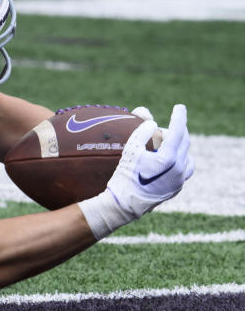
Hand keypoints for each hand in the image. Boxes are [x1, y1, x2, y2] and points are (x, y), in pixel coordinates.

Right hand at [78, 104, 194, 238]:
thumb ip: (142, 132)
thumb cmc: (125, 176)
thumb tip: (153, 123)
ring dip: (177, 145)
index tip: (179, 106)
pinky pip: (184, 167)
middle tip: (161, 127)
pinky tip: (165, 159)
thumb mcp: (130, 150)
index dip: (179, 116)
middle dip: (174, 130)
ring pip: (186, 154)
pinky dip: (178, 158)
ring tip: (161, 144)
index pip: (178, 130)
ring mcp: (180, 179)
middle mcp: (179, 168)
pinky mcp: (177, 187)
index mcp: (169, 158)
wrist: (125, 204)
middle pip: (183, 141)